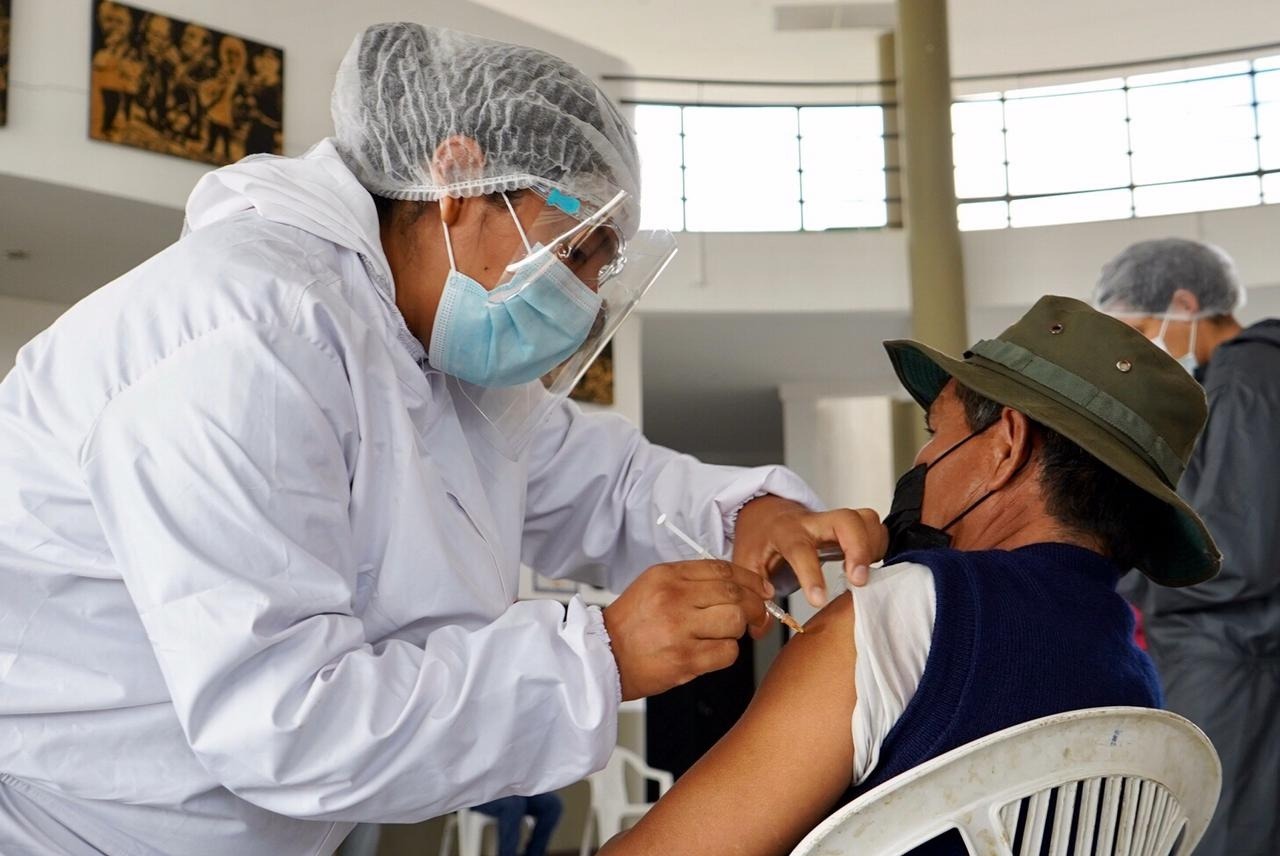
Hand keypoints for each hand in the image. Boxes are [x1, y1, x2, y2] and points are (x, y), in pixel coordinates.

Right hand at [603, 560, 772, 700]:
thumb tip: (737, 584)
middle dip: (754, 606)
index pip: (722, 569)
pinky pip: (727, 652)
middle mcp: (674, 598)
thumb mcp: (653, 586)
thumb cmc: (631, 625)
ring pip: (735, 621)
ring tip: (724, 635)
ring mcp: (679, 629)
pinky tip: (712, 652)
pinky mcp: (685, 659)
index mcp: (667, 576)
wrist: (604, 657)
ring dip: (738, 630)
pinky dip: (727, 653)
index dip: (749, 579)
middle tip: (756, 616)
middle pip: (735, 594)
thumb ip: (691, 581)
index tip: (761, 589)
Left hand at [731, 495, 887, 606]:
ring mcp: (835, 521)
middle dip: (858, 549)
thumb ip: (754, 594)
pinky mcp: (850, 525)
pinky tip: (871, 566)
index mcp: (785, 532)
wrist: (768, 515)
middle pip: (845, 520)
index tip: (818, 600)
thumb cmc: (761, 540)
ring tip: (864, 576)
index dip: (811, 574)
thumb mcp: (746, 563)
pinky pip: (874, 526)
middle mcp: (814, 522)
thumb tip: (761, 627)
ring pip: (865, 520)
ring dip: (873, 547)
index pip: (801, 548)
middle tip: (858, 581)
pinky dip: (879, 545)